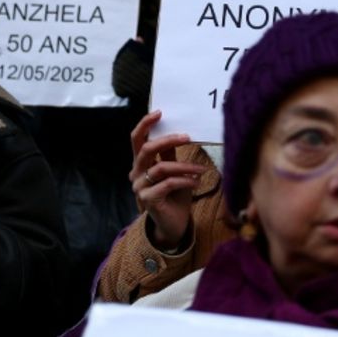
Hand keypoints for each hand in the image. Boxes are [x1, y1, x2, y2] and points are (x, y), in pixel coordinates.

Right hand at [129, 110, 205, 250]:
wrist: (174, 224)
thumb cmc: (175, 196)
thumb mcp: (175, 171)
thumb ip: (171, 155)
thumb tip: (179, 133)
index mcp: (140, 163)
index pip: (136, 140)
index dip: (145, 125)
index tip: (159, 112)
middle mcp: (136, 173)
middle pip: (146, 149)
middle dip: (167, 141)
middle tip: (187, 137)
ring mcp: (139, 187)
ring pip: (161, 168)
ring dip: (185, 166)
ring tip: (201, 169)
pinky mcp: (148, 199)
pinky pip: (168, 184)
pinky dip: (185, 181)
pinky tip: (197, 182)